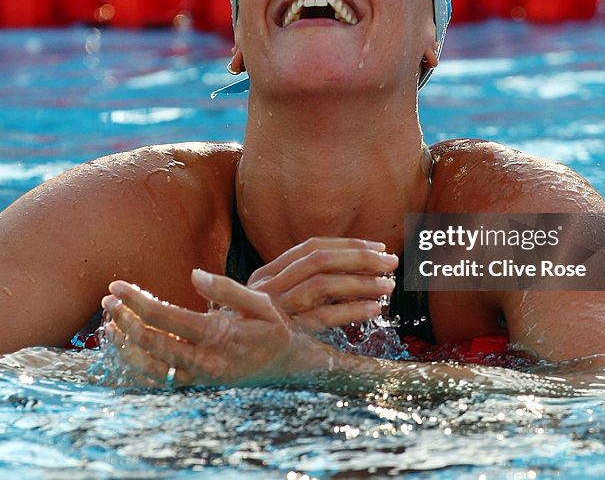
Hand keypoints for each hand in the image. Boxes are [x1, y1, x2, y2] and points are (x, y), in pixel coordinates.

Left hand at [101, 270, 336, 387]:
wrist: (292, 368)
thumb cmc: (275, 330)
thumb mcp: (260, 303)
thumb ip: (226, 288)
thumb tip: (194, 275)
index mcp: (217, 335)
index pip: (164, 317)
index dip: (136, 301)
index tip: (117, 286)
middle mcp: (205, 361)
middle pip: (151, 342)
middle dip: (124, 320)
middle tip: (107, 301)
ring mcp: (199, 378)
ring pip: (149, 368)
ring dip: (125, 346)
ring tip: (110, 325)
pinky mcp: (197, 387)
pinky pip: (159, 382)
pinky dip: (136, 368)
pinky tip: (125, 350)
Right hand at [246, 237, 397, 331]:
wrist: (212, 360)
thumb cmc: (247, 334)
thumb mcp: (266, 304)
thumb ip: (297, 289)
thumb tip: (344, 277)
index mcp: (267, 273)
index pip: (312, 247)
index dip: (347, 244)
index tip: (378, 247)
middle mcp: (268, 285)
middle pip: (320, 260)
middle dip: (360, 258)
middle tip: (392, 262)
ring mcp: (274, 308)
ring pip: (322, 285)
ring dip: (360, 283)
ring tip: (388, 286)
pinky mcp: (282, 333)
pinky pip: (321, 317)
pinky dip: (350, 311)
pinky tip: (373, 310)